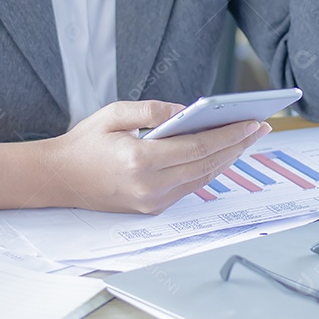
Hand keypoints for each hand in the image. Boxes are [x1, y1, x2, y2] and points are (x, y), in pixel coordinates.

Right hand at [44, 100, 271, 213]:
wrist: (57, 179)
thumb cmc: (84, 142)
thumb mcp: (115, 113)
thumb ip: (153, 110)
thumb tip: (188, 110)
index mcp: (140, 161)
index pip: (198, 147)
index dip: (230, 135)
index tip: (252, 122)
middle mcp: (149, 187)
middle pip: (207, 165)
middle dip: (238, 145)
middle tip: (261, 128)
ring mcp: (151, 202)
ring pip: (202, 179)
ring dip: (228, 159)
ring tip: (246, 139)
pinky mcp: (151, 209)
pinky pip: (189, 187)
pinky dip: (208, 170)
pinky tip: (221, 154)